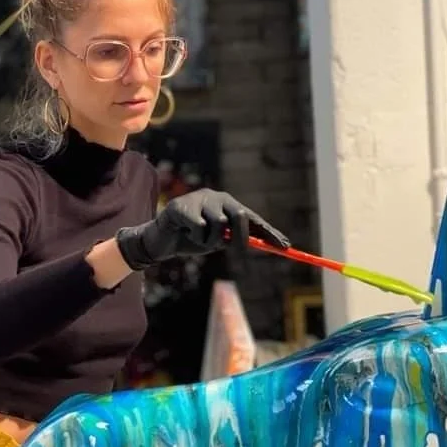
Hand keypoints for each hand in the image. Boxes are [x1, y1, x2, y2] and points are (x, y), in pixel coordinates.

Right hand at [115, 188, 289, 270]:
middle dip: (239, 237)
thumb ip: (234, 239)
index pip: (253, 218)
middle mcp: (216, 198)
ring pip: (218, 225)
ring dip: (210, 240)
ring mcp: (198, 199)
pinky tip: (184, 232)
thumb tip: (262, 244)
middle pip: (238, 215)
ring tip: (196, 238)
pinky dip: (194, 236)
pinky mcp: (181, 206)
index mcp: (227, 204)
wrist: (160, 240)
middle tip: (228, 248)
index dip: (270, 232)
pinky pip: (199, 227)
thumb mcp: (217, 241)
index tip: (286, 248)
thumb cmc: (191, 239)